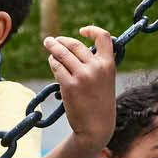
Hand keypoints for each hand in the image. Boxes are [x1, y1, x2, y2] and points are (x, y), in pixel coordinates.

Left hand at [46, 25, 116, 148]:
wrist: (96, 127)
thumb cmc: (99, 103)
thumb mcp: (106, 80)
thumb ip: (96, 64)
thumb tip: (76, 49)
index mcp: (108, 64)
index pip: (103, 37)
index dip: (91, 30)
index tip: (81, 31)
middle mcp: (96, 68)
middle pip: (75, 45)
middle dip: (61, 40)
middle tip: (52, 40)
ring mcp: (82, 76)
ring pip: (63, 54)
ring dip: (53, 48)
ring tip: (48, 44)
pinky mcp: (69, 85)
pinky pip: (57, 67)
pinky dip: (53, 62)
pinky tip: (52, 62)